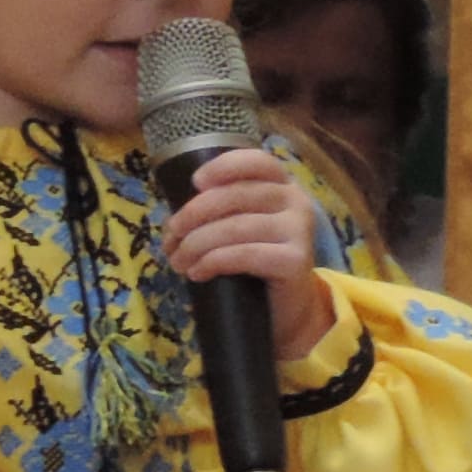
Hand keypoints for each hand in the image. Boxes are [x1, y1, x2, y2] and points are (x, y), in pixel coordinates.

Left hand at [164, 143, 337, 361]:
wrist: (282, 310)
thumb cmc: (252, 264)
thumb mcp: (233, 229)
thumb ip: (214, 213)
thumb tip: (172, 219)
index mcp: (280, 185)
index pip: (256, 161)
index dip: (223, 167)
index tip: (195, 182)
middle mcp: (295, 201)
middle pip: (235, 195)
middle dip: (193, 215)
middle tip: (171, 237)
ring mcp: (300, 229)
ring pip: (235, 227)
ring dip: (197, 244)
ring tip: (178, 261)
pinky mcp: (296, 260)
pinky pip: (245, 254)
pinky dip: (213, 262)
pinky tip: (197, 272)